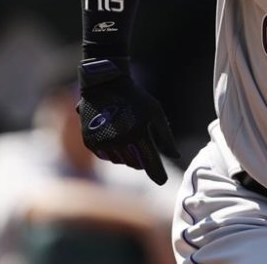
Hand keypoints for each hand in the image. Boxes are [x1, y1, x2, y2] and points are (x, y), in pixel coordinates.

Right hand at [77, 58, 180, 184]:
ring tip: (129, 134)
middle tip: (144, 143)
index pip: (150, 163)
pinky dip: (114, 151)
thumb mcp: (156, 113)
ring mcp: (103, 144)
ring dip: (128, 155)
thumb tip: (175, 156)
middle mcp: (118, 142)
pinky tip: (116, 135)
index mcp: (137, 135)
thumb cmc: (136, 98)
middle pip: (136, 165)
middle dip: (143, 159)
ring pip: (121, 162)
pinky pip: (107, 156)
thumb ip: (165, 137)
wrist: (105, 84)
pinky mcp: (91, 143)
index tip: (163, 181)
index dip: (157, 174)